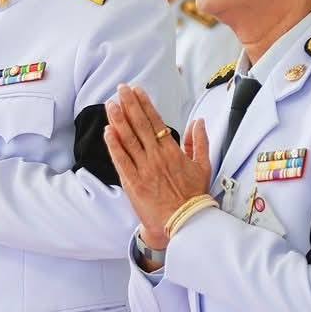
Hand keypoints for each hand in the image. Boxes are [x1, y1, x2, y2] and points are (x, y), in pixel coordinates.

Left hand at [105, 84, 211, 250]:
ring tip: (110, 104)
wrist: (185, 222)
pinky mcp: (133, 183)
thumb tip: (199, 122)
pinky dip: (114, 145)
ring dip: (118, 120)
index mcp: (172, 151)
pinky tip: (107, 131)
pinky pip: (121, 161)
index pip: (156, 122)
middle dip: (129, 104)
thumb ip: (199, 142)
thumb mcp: (203, 166)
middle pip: (140, 125)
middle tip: (120, 89)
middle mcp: (157, 157)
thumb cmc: (193, 196)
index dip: (144, 104)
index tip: (136, 91)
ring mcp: (144, 169)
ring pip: (129, 140)